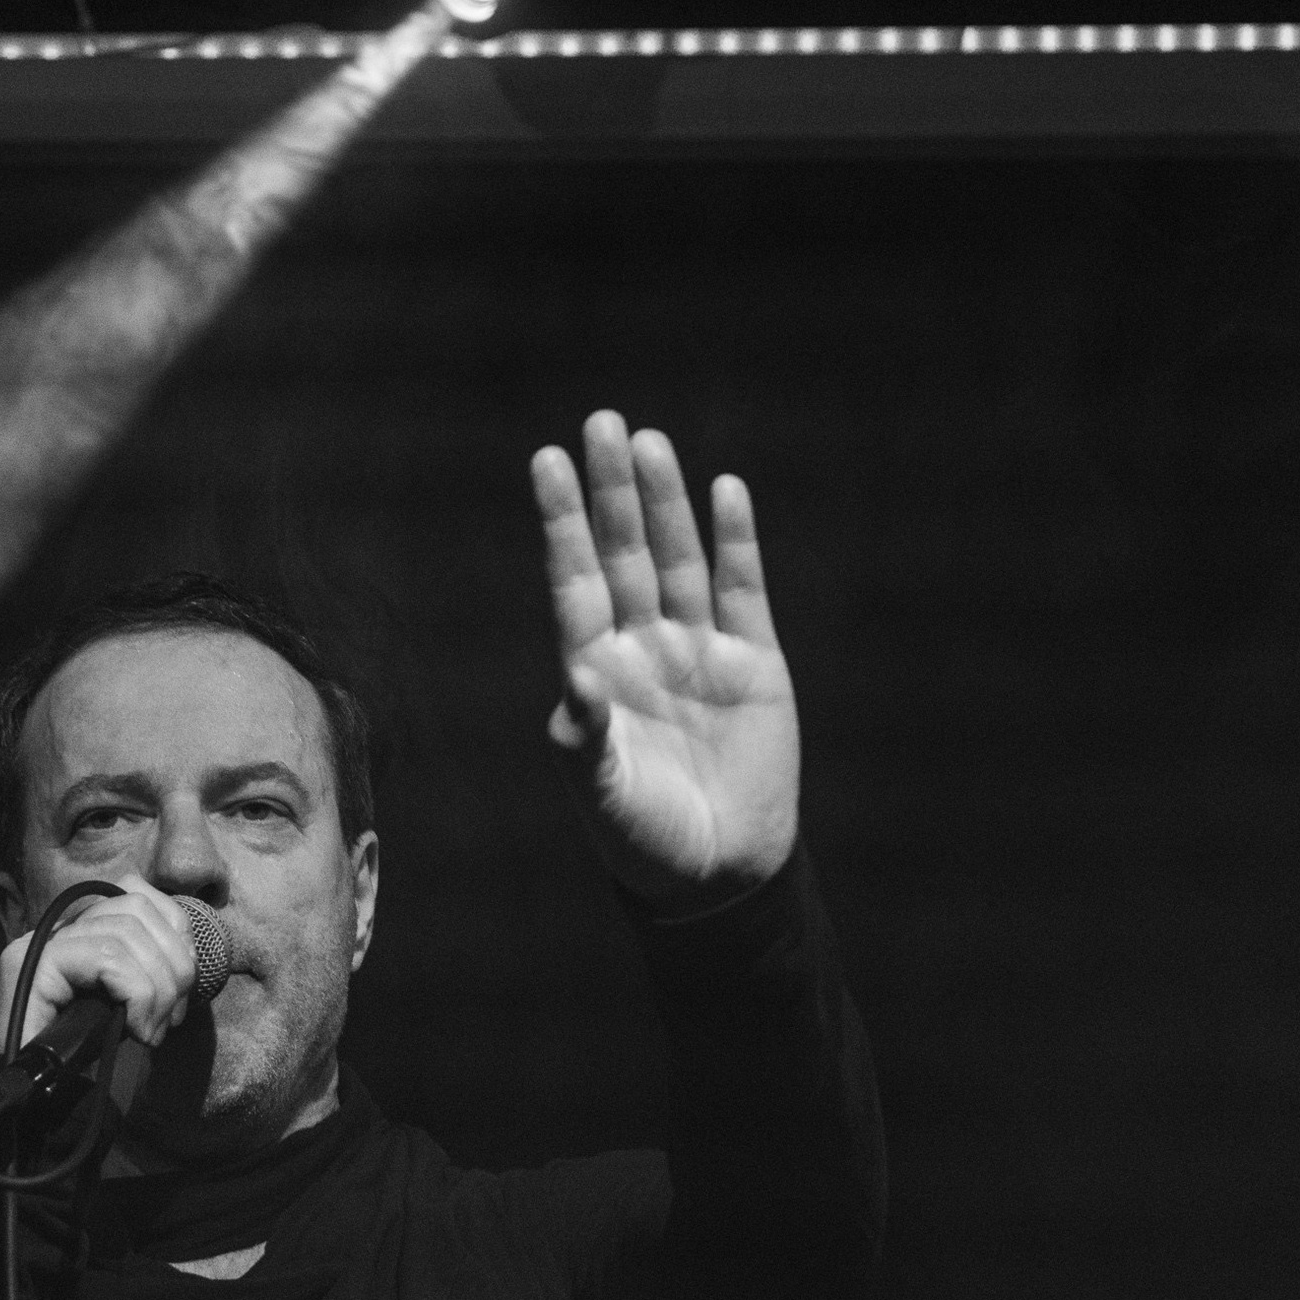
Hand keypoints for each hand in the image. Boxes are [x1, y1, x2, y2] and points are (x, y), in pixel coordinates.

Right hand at [0, 878, 200, 1053]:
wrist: (43, 1106)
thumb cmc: (92, 1060)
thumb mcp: (134, 1003)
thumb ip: (151, 964)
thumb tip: (188, 946)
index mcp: (81, 930)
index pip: (136, 891)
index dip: (175, 930)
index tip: (184, 984)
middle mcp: (56, 929)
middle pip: (135, 907)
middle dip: (172, 964)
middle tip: (171, 1017)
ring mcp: (40, 944)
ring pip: (125, 934)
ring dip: (157, 988)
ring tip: (152, 1030)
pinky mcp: (33, 965)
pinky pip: (107, 959)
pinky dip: (138, 995)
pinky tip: (137, 1031)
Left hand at [533, 411, 799, 913]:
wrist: (716, 875)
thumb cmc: (641, 839)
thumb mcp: (601, 793)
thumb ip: (583, 738)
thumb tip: (574, 679)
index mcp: (595, 671)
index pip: (574, 579)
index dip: (562, 521)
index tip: (546, 461)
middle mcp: (642, 647)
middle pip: (623, 553)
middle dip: (613, 492)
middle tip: (601, 423)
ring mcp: (698, 651)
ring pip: (678, 560)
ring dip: (666, 503)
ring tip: (650, 442)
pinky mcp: (754, 664)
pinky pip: (741, 590)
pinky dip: (735, 542)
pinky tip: (725, 491)